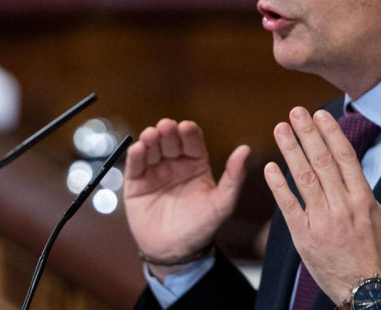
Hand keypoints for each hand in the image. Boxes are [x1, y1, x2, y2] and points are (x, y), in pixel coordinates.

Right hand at [124, 118, 250, 278]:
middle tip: (166, 127)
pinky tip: (139, 149)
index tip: (186, 127)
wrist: (174, 252)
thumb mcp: (222, 203)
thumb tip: (246, 148)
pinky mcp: (136, 182)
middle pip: (170, 140)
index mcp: (196, 164)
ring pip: (151, 148)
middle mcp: (174, 163)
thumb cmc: (201, 227)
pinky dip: (135, 155)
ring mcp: (154, 171)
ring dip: (150, 138)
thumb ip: (234, 177)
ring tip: (151, 135)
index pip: (192, 141)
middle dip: (168, 131)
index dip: (189, 132)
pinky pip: (135, 165)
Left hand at [264, 107, 380, 302]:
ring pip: (304, 178)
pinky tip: (269, 167)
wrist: (369, 297)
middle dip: (308, 134)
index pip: (346, 158)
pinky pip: (289, 207)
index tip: (321, 115)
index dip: (332, 134)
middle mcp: (343, 206)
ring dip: (290, 151)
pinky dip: (278, 186)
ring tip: (280, 129)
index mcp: (365, 201)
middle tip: (296, 111)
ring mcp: (322, 221)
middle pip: (322, 162)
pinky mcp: (305, 237)